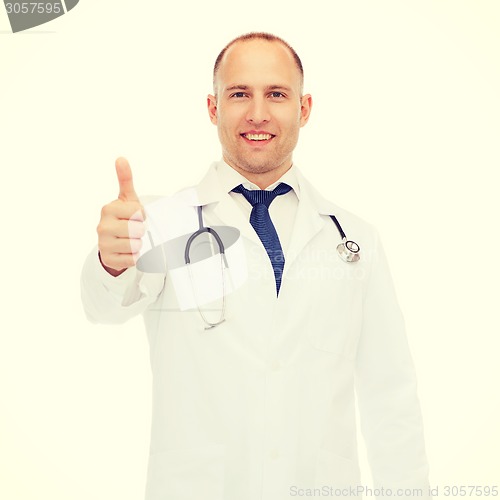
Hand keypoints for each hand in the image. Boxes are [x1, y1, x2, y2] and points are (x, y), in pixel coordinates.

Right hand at [97, 157, 144, 275]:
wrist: (113, 241)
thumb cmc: (123, 217)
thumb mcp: (126, 199)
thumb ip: (125, 179)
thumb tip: (121, 159)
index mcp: (108, 209)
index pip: (138, 212)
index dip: (142, 215)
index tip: (136, 216)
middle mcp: (102, 226)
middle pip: (137, 230)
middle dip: (141, 230)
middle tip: (134, 229)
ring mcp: (103, 244)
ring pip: (136, 245)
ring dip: (139, 244)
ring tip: (131, 240)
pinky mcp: (109, 259)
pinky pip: (132, 259)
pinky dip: (135, 256)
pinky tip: (128, 251)